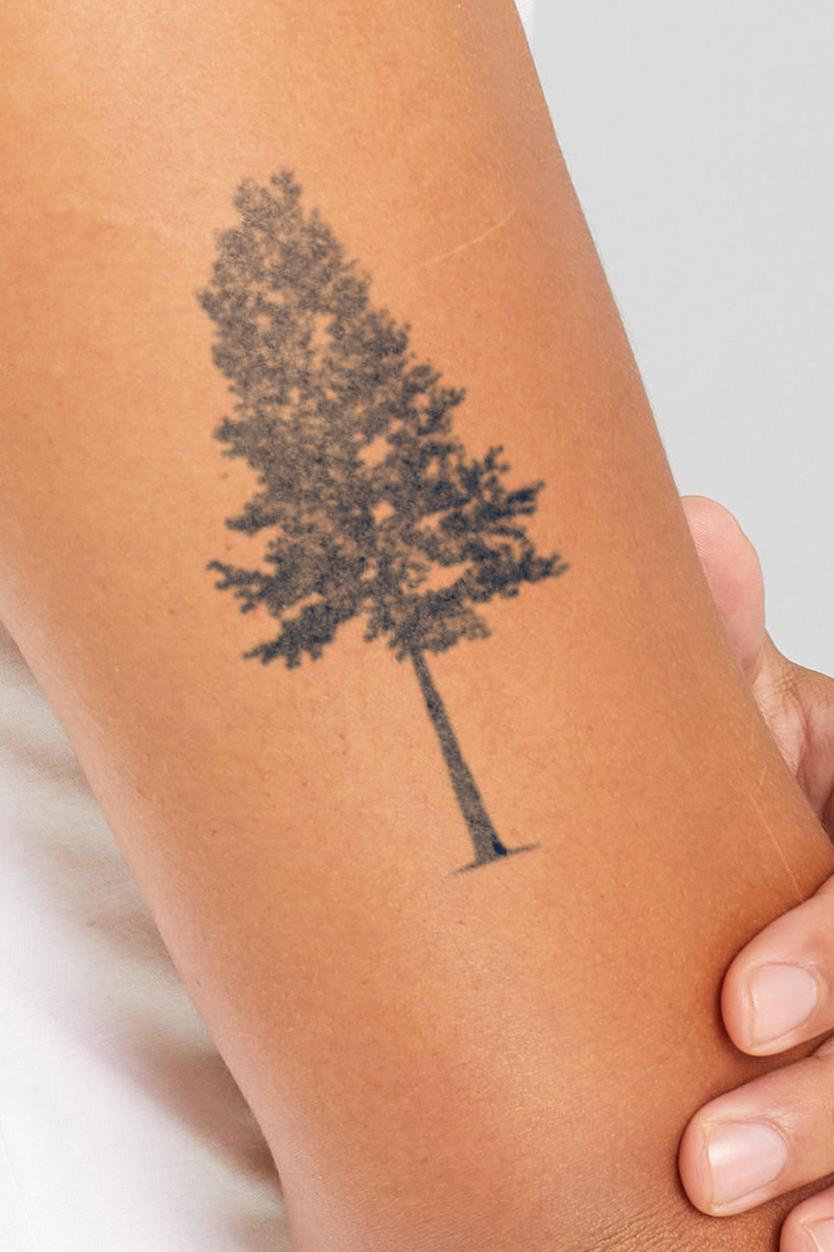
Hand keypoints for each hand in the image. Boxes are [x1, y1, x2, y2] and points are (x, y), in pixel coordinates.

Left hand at [677, 495, 833, 1249]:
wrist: (749, 923)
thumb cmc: (755, 800)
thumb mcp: (755, 727)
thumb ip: (733, 654)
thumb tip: (701, 521)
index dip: (831, 953)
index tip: (734, 1009)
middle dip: (828, 1102)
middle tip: (706, 1164)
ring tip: (757, 1232)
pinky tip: (804, 1250)